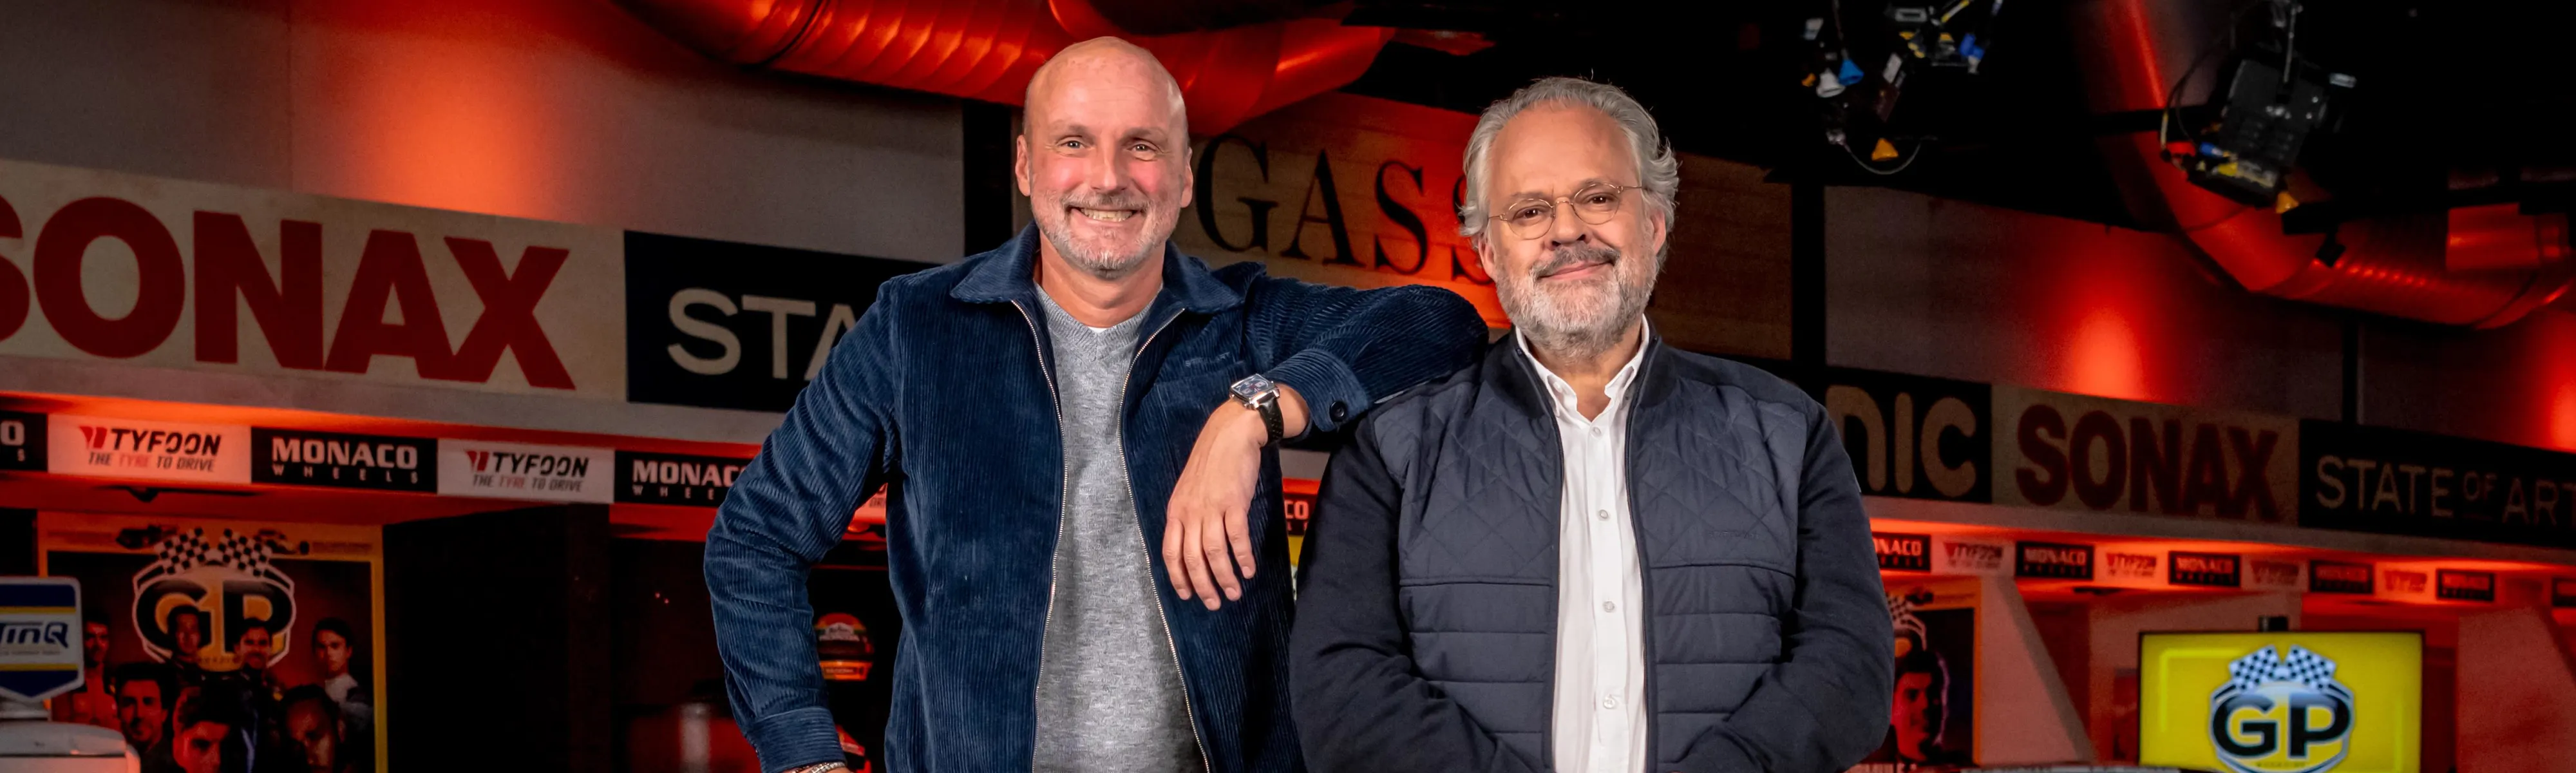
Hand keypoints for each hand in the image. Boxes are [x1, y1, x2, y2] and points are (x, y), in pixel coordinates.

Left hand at [1162, 384, 1305, 609]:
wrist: (1230, 434)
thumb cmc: (1212, 461)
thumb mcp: (1189, 489)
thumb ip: (1188, 515)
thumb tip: (1193, 544)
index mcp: (1176, 511)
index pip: (1170, 553)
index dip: (1178, 578)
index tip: (1187, 595)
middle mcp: (1190, 512)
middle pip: (1192, 559)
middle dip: (1203, 586)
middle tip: (1214, 603)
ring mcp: (1212, 508)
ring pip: (1214, 554)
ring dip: (1225, 578)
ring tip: (1235, 593)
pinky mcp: (1234, 503)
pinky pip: (1237, 538)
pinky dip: (1244, 558)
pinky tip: (1249, 570)